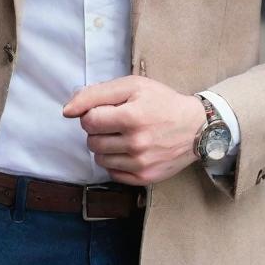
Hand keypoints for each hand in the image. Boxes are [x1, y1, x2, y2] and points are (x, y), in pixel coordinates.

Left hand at [62, 76, 206, 185]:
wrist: (196, 127)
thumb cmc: (162, 102)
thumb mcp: (132, 86)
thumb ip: (95, 94)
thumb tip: (67, 110)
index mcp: (132, 117)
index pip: (88, 121)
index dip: (93, 113)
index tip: (108, 110)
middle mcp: (136, 144)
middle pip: (91, 141)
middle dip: (98, 130)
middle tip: (117, 122)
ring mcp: (140, 164)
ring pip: (99, 158)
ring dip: (105, 146)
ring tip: (123, 136)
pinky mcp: (144, 179)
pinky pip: (112, 173)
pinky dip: (115, 161)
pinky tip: (129, 150)